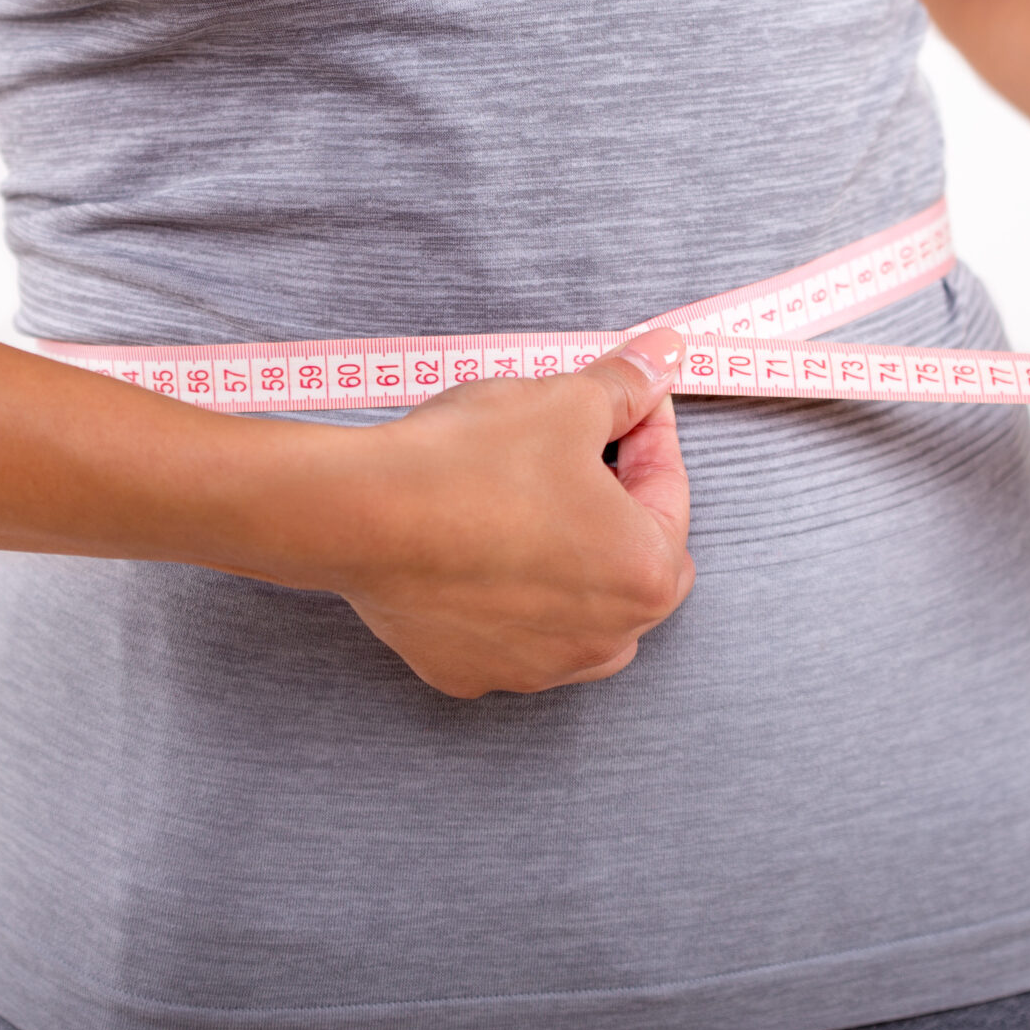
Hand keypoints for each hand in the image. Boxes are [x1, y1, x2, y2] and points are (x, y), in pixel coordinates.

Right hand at [323, 328, 693, 696]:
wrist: (360, 513)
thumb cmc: (470, 464)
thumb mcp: (564, 401)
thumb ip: (627, 386)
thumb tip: (663, 357)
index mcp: (643, 573)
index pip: (670, 492)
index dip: (651, 433)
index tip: (632, 402)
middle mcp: (602, 639)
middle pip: (638, 564)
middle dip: (624, 506)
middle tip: (593, 452)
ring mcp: (535, 667)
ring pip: (582, 615)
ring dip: (576, 565)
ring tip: (541, 508)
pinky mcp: (470, 671)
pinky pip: (511, 634)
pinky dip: (510, 599)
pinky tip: (481, 551)